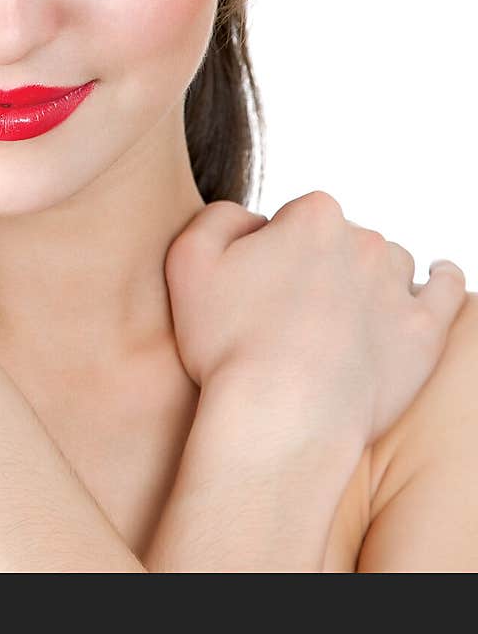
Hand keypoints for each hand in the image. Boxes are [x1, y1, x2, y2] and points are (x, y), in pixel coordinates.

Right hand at [164, 190, 467, 448]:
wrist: (281, 417)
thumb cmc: (228, 343)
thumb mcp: (189, 260)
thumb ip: (219, 218)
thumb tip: (253, 219)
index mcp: (313, 215)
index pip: (296, 218)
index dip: (273, 251)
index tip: (258, 288)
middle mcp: (363, 240)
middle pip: (342, 240)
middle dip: (320, 266)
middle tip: (291, 313)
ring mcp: (397, 286)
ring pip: (387, 264)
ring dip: (369, 279)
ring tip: (343, 314)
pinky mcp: (422, 333)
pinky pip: (445, 290)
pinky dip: (440, 280)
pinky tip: (434, 277)